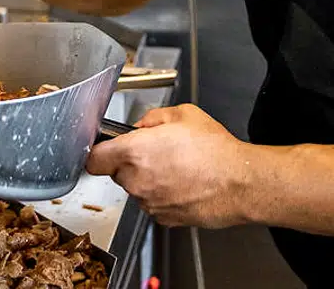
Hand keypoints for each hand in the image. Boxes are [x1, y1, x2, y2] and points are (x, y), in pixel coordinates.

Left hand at [86, 104, 255, 227]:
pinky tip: (184, 183)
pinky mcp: (162, 219)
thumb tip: (142, 126)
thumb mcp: (183, 114)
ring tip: (177, 167)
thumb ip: (152, 118)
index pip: (93, 158)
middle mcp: (136, 181)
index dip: (98, 152)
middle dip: (130, 162)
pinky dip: (162, 195)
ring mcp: (148, 203)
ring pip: (136, 189)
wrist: (239, 183)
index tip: (104, 149)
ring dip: (148, 179)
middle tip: (157, 152)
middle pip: (117, 172)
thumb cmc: (214, 150)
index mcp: (134, 152)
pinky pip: (153, 203)